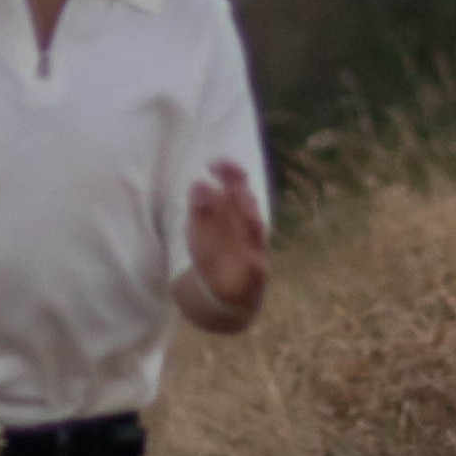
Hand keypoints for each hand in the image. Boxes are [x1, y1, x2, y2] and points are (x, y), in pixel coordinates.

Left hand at [183, 163, 266, 326]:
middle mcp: (247, 228)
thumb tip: (197, 184)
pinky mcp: (255, 277)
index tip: (215, 162)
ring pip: (255, 231)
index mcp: (234, 214)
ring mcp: (253, 250)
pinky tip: (253, 259)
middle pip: (246, 205)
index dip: (230, 174)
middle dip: (238, 190)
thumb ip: (201, 208)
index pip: (236, 187)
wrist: (221, 293)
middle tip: (226, 176)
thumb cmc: (213, 253)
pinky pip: (257, 269)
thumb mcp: (201, 229)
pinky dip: (255, 264)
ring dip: (249, 216)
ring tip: (242, 204)